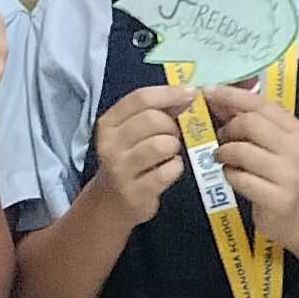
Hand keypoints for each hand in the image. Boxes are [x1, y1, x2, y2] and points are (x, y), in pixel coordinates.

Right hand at [88, 82, 196, 223]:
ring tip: (170, 152)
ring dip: (174, 146)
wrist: (109, 204)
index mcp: (108, 123)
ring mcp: (121, 170)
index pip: (140, 98)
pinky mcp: (135, 192)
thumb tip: (186, 95)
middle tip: (174, 134)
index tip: (191, 94)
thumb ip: (153, 113)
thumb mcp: (129, 134)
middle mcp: (110, 144)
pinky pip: (168, 171)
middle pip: (153, 120)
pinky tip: (169, 169)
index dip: (170, 93)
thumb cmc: (126, 161)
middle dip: (172, 125)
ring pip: (162, 145)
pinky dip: (175, 167)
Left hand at [204, 79, 298, 238]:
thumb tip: (216, 96)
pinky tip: (233, 176)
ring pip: (241, 151)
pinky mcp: (277, 198)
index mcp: (295, 129)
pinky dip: (229, 174)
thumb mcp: (268, 143)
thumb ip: (247, 119)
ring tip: (223, 158)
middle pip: (250, 123)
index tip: (207, 91)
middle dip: (228, 129)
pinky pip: (239, 178)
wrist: (295, 214)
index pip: (260, 103)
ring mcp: (289, 175)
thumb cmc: (274, 172)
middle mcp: (296, 149)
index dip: (231, 95)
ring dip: (224, 153)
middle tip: (221, 138)